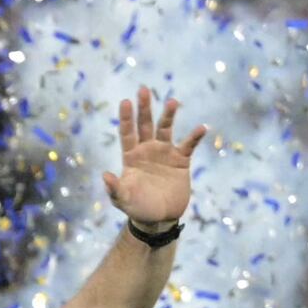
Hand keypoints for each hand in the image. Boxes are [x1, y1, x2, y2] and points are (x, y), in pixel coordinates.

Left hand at [105, 88, 207, 232]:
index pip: (127, 133)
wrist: (159, 218)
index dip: (126, 118)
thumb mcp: (123, 199)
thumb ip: (115, 188)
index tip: (125, 101)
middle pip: (145, 125)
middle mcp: (147, 150)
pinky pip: (188, 145)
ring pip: (166, 129)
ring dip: (168, 116)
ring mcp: (165, 153)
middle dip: (144, 108)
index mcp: (131, 156)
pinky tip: (201, 128)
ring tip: (172, 102)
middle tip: (143, 89)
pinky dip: (194, 137)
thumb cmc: (137, 208)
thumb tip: (106, 175)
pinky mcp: (181, 161)